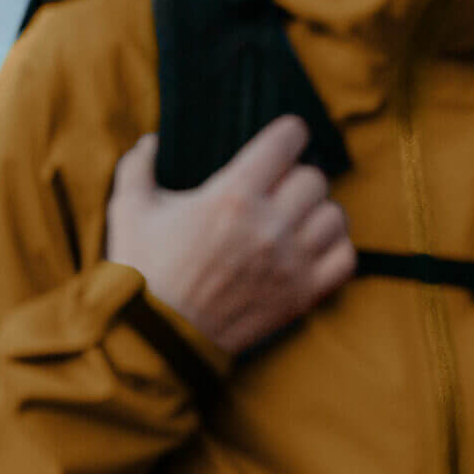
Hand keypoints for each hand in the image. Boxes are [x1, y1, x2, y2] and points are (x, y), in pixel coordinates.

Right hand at [103, 116, 354, 356]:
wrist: (156, 338)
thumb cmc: (141, 270)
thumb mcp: (128, 210)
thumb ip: (139, 166)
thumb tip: (152, 141)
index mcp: (232, 195)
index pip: (288, 140)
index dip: (287, 135)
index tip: (280, 142)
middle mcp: (269, 225)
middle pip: (314, 178)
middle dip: (296, 178)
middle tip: (278, 189)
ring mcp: (289, 263)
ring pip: (334, 216)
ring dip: (318, 213)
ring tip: (297, 220)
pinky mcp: (301, 296)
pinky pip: (345, 258)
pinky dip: (335, 249)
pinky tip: (311, 250)